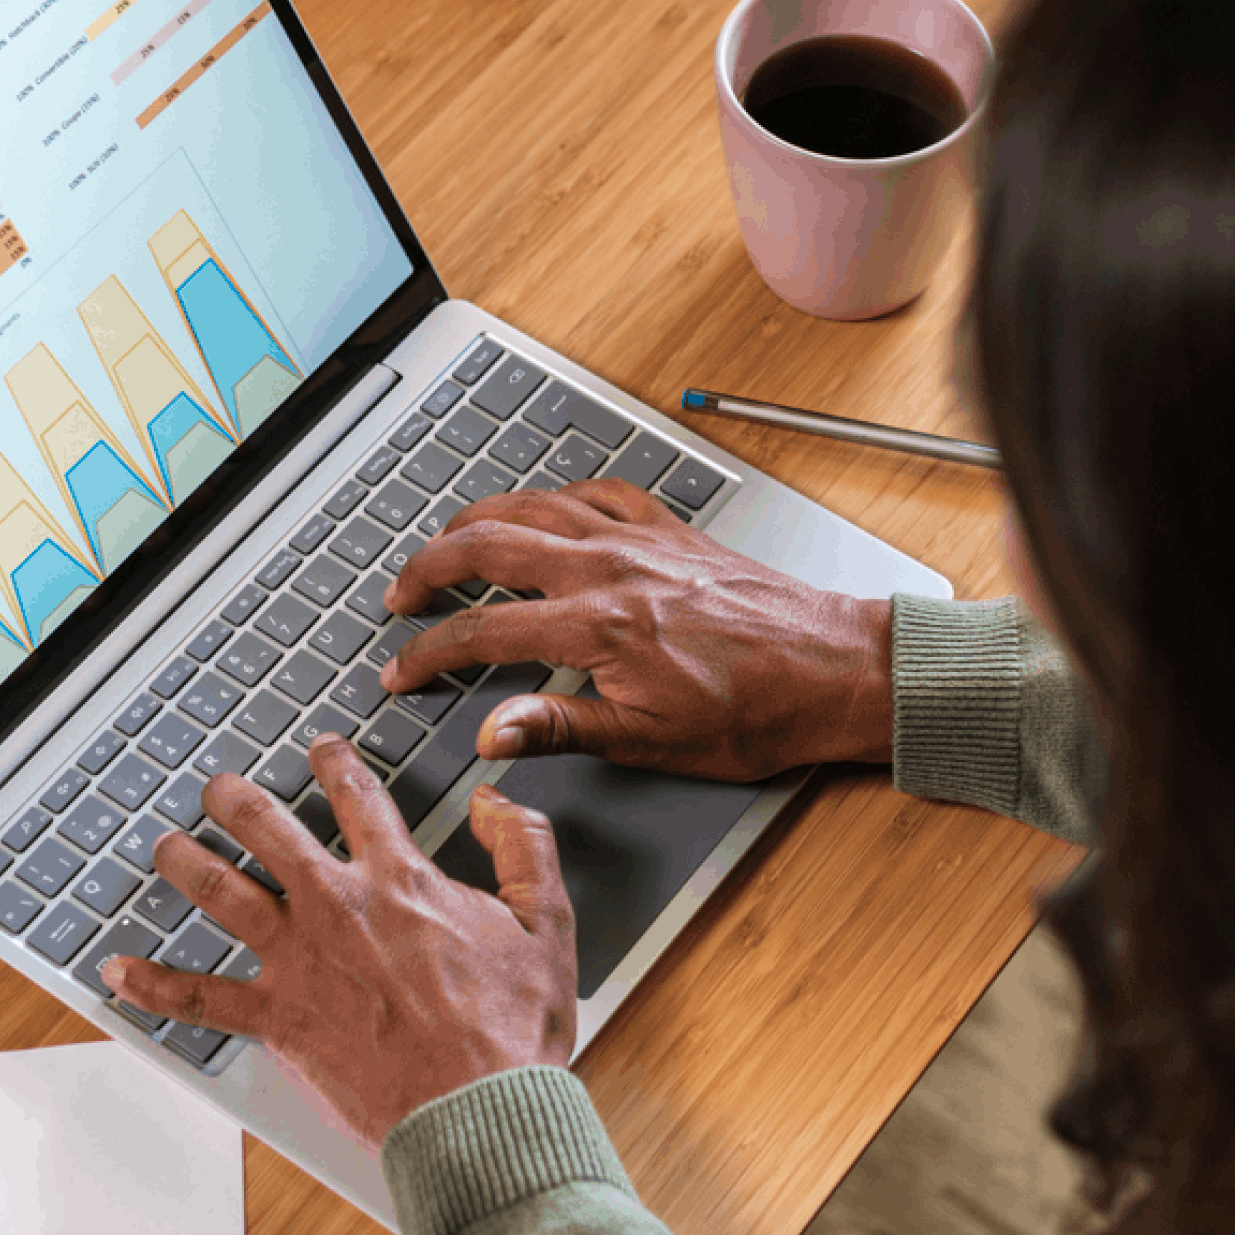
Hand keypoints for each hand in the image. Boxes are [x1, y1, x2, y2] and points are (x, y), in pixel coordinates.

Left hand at [106, 734, 576, 1149]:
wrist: (477, 1109)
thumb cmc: (511, 1031)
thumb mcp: (546, 924)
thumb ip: (525, 848)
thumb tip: (499, 801)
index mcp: (401, 879)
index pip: (359, 797)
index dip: (337, 762)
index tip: (323, 748)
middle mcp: (337, 907)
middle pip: (269, 829)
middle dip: (237, 799)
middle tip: (220, 787)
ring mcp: (298, 961)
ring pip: (221, 893)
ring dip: (185, 863)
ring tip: (165, 846)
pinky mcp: (277, 1018)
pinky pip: (199, 998)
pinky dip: (152, 984)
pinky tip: (117, 971)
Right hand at [377, 477, 891, 782]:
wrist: (833, 670)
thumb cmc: (757, 712)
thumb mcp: (650, 742)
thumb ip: (560, 727)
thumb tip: (492, 733)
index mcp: (597, 625)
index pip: (483, 632)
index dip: (429, 654)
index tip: (403, 670)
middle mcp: (610, 568)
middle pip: (489, 544)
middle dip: (430, 566)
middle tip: (400, 593)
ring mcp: (640, 540)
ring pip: (535, 505)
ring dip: (479, 519)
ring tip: (447, 541)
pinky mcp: (671, 530)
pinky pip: (597, 492)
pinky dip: (556, 497)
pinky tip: (545, 508)